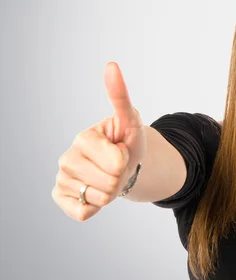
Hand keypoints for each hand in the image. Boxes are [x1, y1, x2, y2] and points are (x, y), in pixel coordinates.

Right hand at [52, 62, 146, 220]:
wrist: (123, 165)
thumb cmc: (127, 140)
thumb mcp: (130, 119)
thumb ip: (120, 95)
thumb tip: (111, 65)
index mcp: (82, 138)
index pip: (117, 162)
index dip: (127, 160)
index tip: (122, 150)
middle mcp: (66, 158)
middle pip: (110, 183)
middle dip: (121, 177)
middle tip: (117, 167)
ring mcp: (62, 179)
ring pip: (100, 199)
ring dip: (112, 192)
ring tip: (108, 177)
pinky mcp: (61, 198)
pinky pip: (84, 213)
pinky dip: (97, 207)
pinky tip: (95, 191)